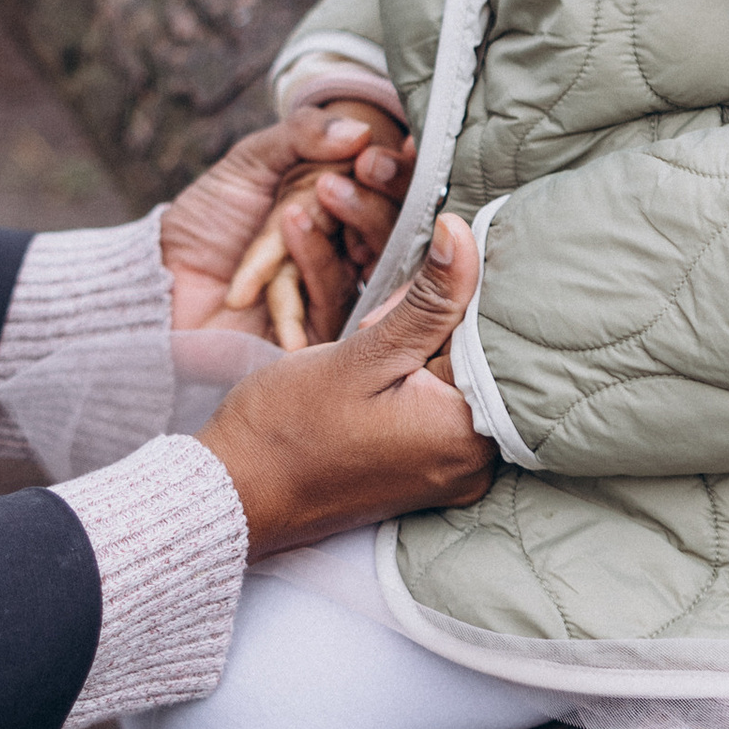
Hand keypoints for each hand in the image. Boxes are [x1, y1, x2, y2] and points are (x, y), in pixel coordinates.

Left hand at [162, 109, 410, 340]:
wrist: (164, 276)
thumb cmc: (209, 216)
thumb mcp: (251, 161)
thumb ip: (302, 135)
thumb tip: (358, 130)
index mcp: (342, 206)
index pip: (390, 189)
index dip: (397, 169)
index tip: (388, 148)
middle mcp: (349, 249)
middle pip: (391, 228)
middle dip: (376, 198)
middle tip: (363, 168)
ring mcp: (337, 289)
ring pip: (367, 260)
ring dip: (341, 226)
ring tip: (296, 209)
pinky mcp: (318, 327)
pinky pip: (331, 294)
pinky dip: (310, 263)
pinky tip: (288, 233)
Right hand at [198, 214, 493, 556]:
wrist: (235, 492)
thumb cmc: (287, 426)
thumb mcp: (363, 353)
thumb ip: (428, 300)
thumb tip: (466, 236)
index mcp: (468, 433)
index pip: (493, 338)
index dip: (446, 304)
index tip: (397, 305)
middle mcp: (475, 464)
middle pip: (479, 362)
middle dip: (433, 330)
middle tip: (374, 334)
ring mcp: (453, 476)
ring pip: (458, 382)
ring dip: (420, 353)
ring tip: (368, 359)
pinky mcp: (430, 476)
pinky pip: (442, 412)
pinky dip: (415, 383)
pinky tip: (377, 380)